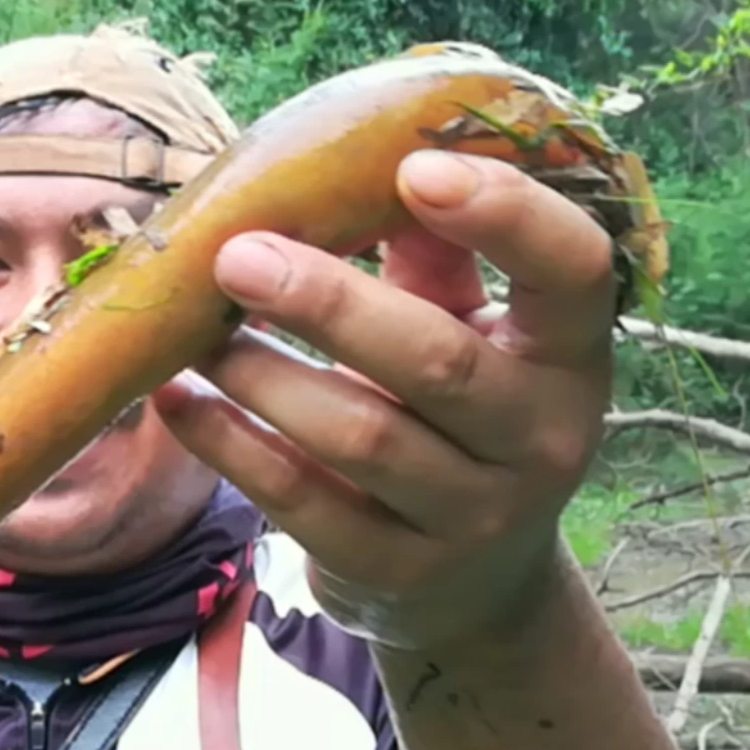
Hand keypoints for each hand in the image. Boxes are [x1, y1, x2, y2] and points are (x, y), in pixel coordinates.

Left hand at [150, 148, 619, 650]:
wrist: (472, 588)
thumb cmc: (457, 422)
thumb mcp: (469, 336)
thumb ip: (432, 262)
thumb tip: (359, 161)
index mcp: (570, 357)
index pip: (573, 271)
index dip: (506, 215)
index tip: (415, 167)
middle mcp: (539, 440)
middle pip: (435, 361)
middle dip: (328, 302)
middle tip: (235, 256)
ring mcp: (470, 516)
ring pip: (359, 436)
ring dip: (261, 375)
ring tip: (192, 332)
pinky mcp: (393, 571)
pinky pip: (299, 501)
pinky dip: (228, 445)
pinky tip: (176, 400)